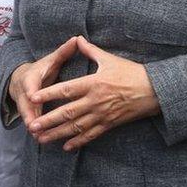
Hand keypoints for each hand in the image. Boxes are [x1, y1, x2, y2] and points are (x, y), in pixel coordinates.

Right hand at [8, 37, 79, 128]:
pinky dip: (38, 131)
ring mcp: (24, 104)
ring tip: (40, 137)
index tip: (32, 97)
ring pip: (28, 117)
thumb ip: (64, 52)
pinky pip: (32, 123)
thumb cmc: (42, 69)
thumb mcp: (51, 60)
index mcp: (30, 78)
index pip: (29, 84)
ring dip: (34, 127)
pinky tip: (44, 140)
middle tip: (34, 125)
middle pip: (26, 105)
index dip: (30, 91)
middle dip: (30, 115)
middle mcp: (24, 92)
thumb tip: (77, 38)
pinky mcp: (28, 113)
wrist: (22, 79)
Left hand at [28, 36, 159, 150]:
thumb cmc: (132, 72)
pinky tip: (66, 146)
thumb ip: (91, 50)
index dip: (49, 94)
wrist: (154, 90)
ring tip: (42, 139)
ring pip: (76, 127)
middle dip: (48, 120)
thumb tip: (77, 39)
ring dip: (57, 134)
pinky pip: (91, 135)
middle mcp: (95, 101)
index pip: (66, 90)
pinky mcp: (110, 124)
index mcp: (94, 83)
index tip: (33, 97)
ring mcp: (102, 114)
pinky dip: (78, 141)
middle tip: (32, 125)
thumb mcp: (110, 59)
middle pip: (67, 112)